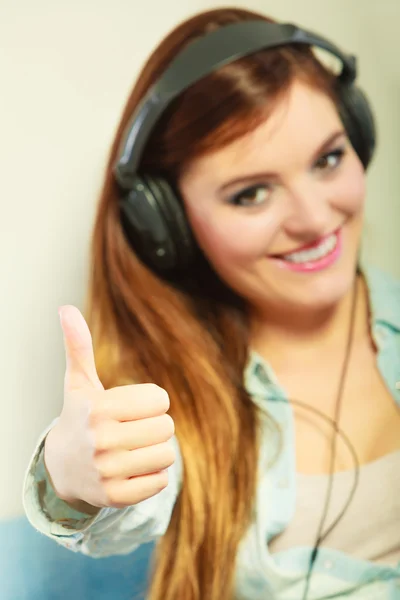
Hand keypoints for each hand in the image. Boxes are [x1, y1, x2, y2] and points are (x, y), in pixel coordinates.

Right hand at [44, 306, 174, 508]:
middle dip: (155, 425)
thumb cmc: (80, 417)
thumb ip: (78, 346)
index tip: (131, 407)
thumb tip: (65, 308)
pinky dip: (153, 475)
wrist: (62, 469)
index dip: (151, 401)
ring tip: (134, 448)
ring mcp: (107, 472)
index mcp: (98, 409)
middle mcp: (101, 441)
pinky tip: (132, 470)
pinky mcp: (116, 498)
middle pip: (167, 427)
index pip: (160, 399)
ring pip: (168, 455)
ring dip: (156, 450)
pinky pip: (161, 481)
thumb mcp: (79, 383)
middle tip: (133, 429)